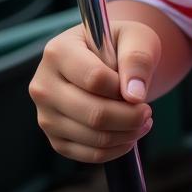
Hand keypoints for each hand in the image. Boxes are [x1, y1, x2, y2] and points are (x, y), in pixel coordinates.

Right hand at [29, 21, 159, 163]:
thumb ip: (137, 59)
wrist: (110, 61)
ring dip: (126, 134)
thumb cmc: (122, 45)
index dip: (123, 89)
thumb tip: (134, 96)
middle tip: (147, 112)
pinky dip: (115, 149)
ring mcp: (46, 115)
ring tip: (143, 120)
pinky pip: (88, 154)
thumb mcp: (136, 37)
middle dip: (129, 117)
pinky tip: (130, 135)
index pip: (94, 79)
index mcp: (58, 52)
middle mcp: (44, 85)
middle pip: (93, 113)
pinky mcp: (55, 139)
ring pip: (92, 137)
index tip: (140, 91)